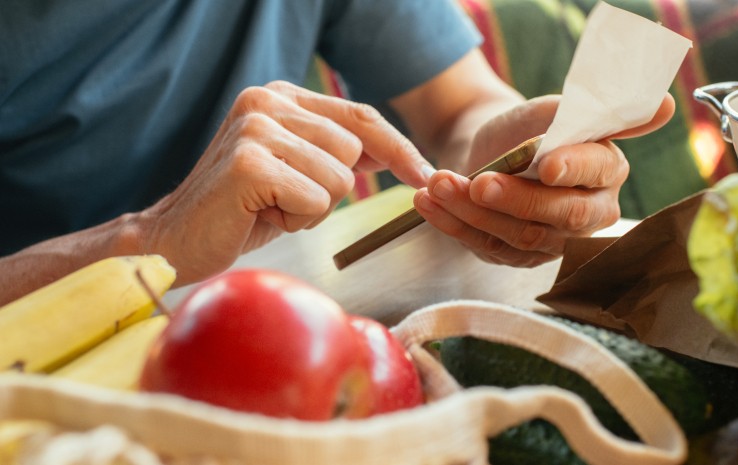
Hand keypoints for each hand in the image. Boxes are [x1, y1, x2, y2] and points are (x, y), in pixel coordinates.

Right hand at [135, 81, 433, 284]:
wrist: (176, 238)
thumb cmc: (242, 210)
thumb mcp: (297, 171)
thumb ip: (338, 153)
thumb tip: (399, 154)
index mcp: (281, 97)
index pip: (360, 116)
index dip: (398, 147)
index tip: (424, 174)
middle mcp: (267, 102)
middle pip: (354, 153)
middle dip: (331, 190)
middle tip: (284, 200)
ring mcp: (256, 129)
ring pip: (339, 180)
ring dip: (312, 208)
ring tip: (270, 207)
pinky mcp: (249, 163)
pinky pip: (316, 201)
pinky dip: (296, 220)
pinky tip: (260, 216)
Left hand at [413, 94, 674, 266]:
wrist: (490, 149)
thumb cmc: (528, 126)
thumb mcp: (558, 109)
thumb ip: (604, 109)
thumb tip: (665, 105)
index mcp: (607, 173)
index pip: (595, 175)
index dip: (572, 169)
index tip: (546, 163)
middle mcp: (588, 213)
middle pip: (559, 217)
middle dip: (514, 200)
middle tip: (477, 181)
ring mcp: (552, 240)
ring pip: (518, 235)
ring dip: (472, 211)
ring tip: (439, 184)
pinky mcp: (517, 255)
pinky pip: (486, 246)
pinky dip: (453, 224)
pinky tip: (429, 203)